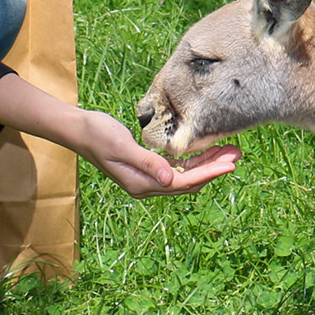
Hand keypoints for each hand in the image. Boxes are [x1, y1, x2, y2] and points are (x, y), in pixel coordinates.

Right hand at [69, 110, 239, 197]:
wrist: (77, 129)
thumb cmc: (97, 134)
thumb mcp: (122, 146)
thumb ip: (147, 162)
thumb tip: (170, 180)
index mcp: (141, 184)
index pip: (183, 183)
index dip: (209, 174)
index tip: (230, 164)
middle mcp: (146, 185)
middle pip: (189, 182)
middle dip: (214, 169)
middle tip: (237, 155)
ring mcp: (147, 178)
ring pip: (185, 176)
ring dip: (207, 165)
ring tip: (229, 152)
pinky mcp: (146, 168)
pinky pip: (177, 169)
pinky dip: (193, 161)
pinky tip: (205, 152)